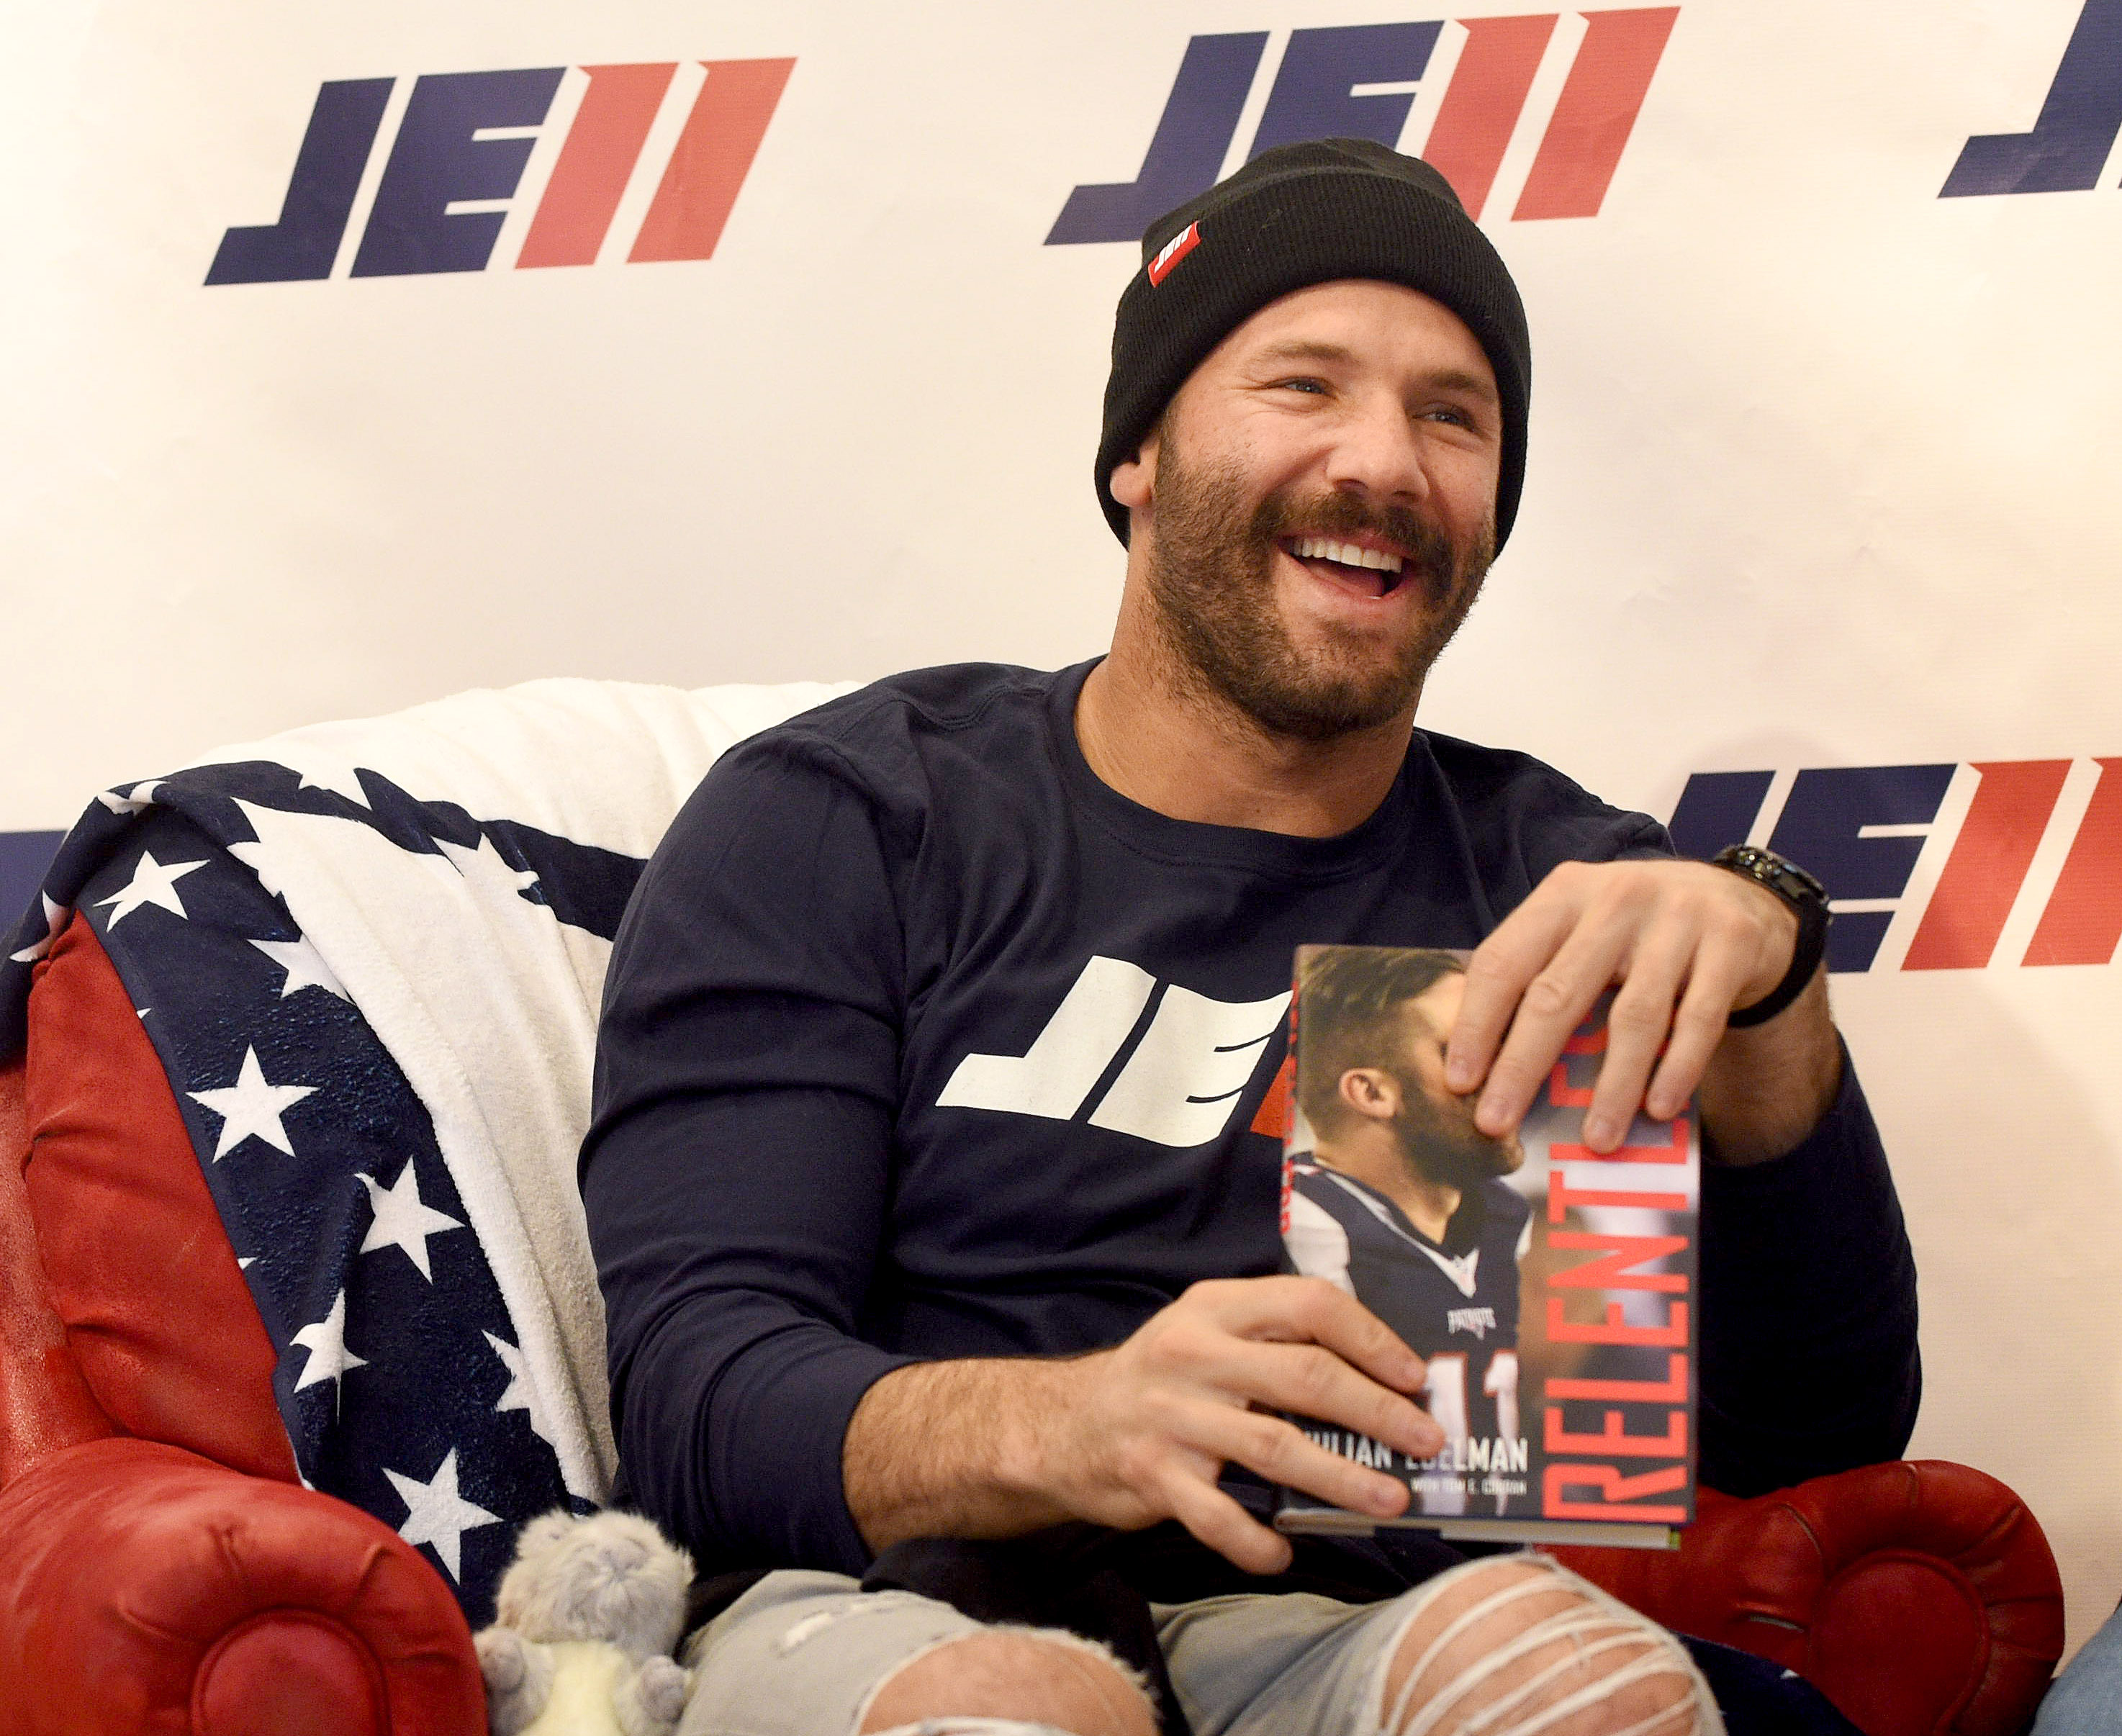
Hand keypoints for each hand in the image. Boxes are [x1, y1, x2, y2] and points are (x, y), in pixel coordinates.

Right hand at [1041, 1276, 1443, 1573]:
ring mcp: (1172, 1415)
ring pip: (1274, 1447)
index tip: (1414, 1375)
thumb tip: (1380, 1376)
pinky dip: (1257, 1540)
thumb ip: (1274, 1340)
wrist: (1066, 1425)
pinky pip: (1218, 1517)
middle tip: (1426, 1441)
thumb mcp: (1208, 1332)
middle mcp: (1194, 1354)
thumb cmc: (1164, 1378)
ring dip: (1341, 1478)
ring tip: (1390, 1500)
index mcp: (1216, 1308)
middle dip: (1376, 1411)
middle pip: (1304, 1376)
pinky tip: (1285, 1551)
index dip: (1370, 1338)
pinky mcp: (1153, 1474)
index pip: (1308, 1304)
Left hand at [1443, 859, 1797, 1151]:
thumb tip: (1489, 1063)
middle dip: (1521, 1066)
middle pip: (1557, 993)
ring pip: (1635, 1016)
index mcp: (1563, 894)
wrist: (1736, 897)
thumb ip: (1542, 974)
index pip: (1505, 961)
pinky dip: (1677, 1069)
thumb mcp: (1584, 930)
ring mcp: (1677, 918)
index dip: (1477, 1024)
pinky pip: (1698, 1019)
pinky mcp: (1731, 944)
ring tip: (1594, 1140)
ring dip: (1612, 1087)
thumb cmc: (1637, 931)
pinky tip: (1657, 1109)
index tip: (1460, 1082)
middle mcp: (1616, 898)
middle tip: (1496, 1123)